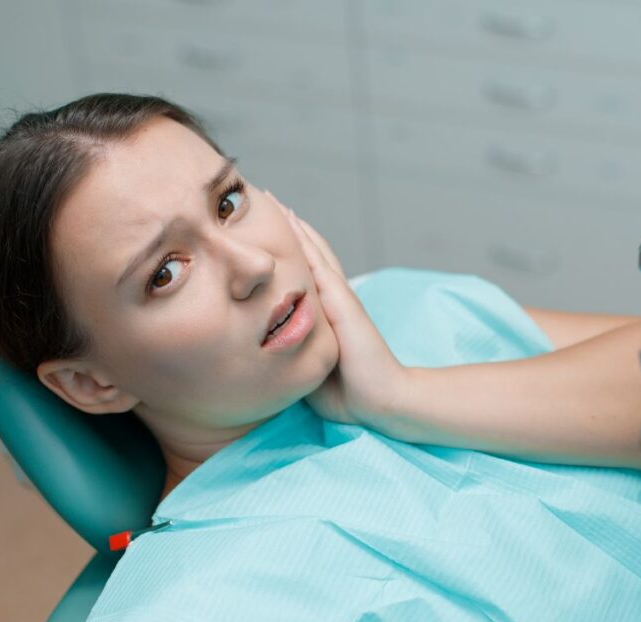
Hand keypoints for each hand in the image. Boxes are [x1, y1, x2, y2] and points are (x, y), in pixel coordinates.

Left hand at [264, 191, 410, 427]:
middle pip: (311, 254)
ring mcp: (340, 298)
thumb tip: (258, 353)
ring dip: (296, 225)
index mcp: (328, 315)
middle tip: (269, 202)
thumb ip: (291, 354)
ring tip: (276, 201)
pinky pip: (319, 265)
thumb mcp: (311, 367)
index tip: (266, 232)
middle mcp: (334, 301)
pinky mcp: (343, 303)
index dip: (292, 252)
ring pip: (314, 252)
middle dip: (292, 229)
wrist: (382, 401)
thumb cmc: (347, 393)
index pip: (306, 276)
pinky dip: (305, 241)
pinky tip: (291, 221)